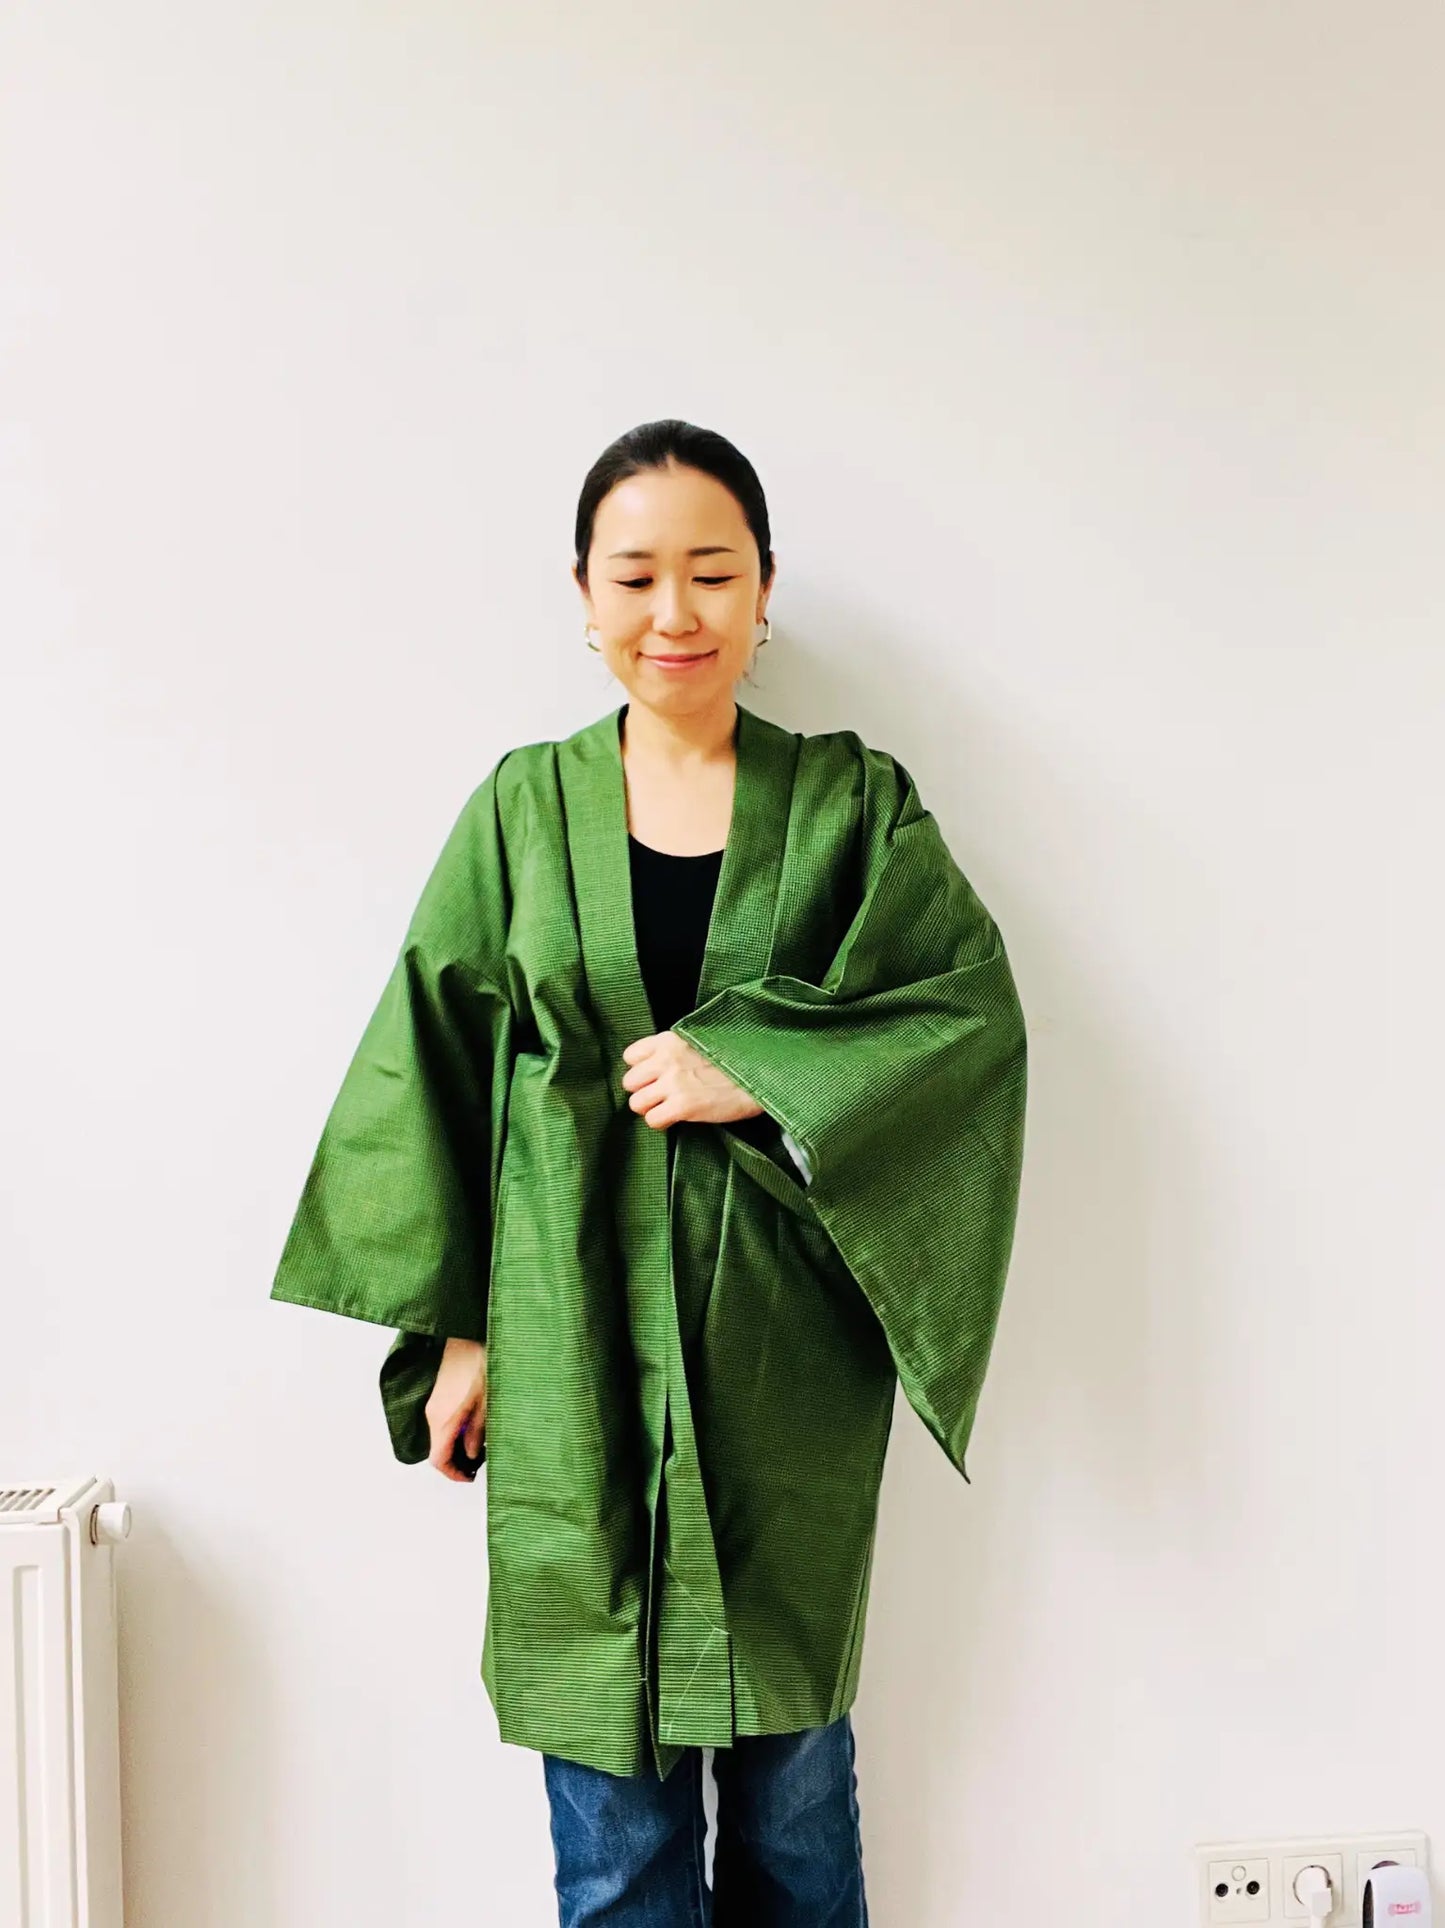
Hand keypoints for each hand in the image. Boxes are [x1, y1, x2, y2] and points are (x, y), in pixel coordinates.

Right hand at [425, 1336, 486, 1482]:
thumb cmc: (479, 1364)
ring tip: (481, 1446)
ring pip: (440, 1437)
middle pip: (438, 1450)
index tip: (471, 1476)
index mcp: (443, 1420)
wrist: (468, 1335)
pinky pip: (442, 1424)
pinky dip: (454, 1434)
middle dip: (457, 1463)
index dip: (453, 1474)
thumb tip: (469, 1455)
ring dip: (456, 1448)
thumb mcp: (486, 1402)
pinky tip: (474, 1428)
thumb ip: (477, 1432)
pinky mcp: (439, 1396)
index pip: (438, 1460)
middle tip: (480, 1464)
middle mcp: (433, 1415)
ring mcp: (434, 1405)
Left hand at [621, 1031, 764, 1130]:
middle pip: (629, 1082)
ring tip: (669, 1108)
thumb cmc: (732, 1061)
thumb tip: (653, 1068)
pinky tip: (676, 1118)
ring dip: (651, 1109)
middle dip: (643, 1091)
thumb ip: (673, 1051)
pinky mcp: (682, 1106)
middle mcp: (667, 1059)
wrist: (758, 1077)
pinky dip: (661, 1122)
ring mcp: (673, 1083)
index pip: (630, 1056)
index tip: (655, 1076)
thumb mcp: (698, 1043)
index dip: (641, 1070)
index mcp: (670, 1040)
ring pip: (636, 1103)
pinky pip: (652, 1120)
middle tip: (661, 1096)